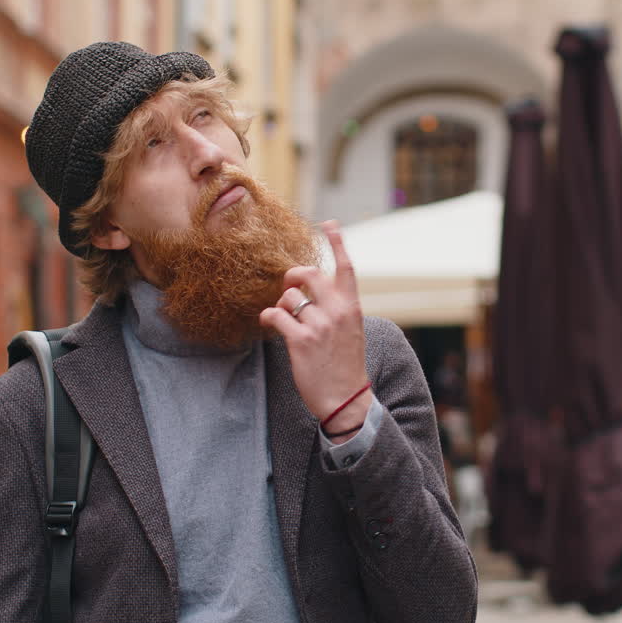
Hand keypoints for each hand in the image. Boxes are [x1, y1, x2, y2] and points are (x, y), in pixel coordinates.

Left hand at [259, 220, 371, 440]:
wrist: (346, 399)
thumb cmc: (345, 365)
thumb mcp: (351, 331)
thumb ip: (337, 308)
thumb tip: (309, 292)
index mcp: (352, 307)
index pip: (346, 267)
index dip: (337, 243)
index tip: (329, 223)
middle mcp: (337, 311)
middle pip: (309, 274)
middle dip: (293, 277)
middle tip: (289, 289)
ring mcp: (319, 325)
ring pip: (289, 297)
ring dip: (282, 305)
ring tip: (286, 320)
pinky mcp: (301, 340)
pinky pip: (276, 315)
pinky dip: (269, 318)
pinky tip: (270, 324)